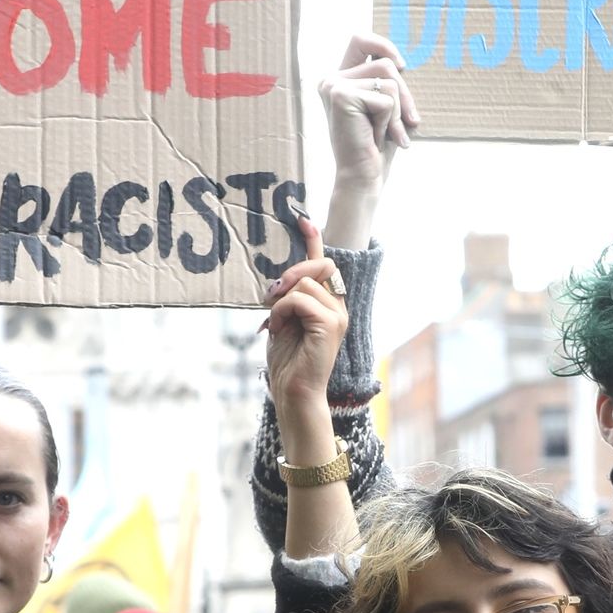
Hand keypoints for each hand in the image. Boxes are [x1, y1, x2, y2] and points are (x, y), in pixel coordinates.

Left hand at [264, 209, 348, 436]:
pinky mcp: (330, 325)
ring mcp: (338, 315)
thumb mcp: (283, 319)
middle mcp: (338, 306)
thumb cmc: (287, 360)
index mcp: (328, 304)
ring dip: (282, 301)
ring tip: (276, 322)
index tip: (302, 220)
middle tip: (274, 292)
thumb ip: (287, 297)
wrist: (293, 392)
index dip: (314, 240)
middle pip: (323, 264)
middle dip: (295, 269)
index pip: (324, 264)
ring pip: (306, 283)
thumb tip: (279, 279)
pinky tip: (278, 328)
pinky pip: (300, 300)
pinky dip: (283, 311)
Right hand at [320, 32, 418, 249]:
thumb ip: (387, 82)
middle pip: (384, 63)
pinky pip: (385, 98)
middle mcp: (331, 80)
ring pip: (388, 79)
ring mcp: (333, 86)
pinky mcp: (341, 96)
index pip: (360, 39)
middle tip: (407, 123)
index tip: (402, 66)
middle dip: (404, 94)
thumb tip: (401, 63)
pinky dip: (390, 120)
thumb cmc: (376, 146)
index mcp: (339, 79)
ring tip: (386, 132)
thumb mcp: (386, 106)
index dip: (384, 45)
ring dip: (398, 110)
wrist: (362, 177)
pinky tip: (376, 137)